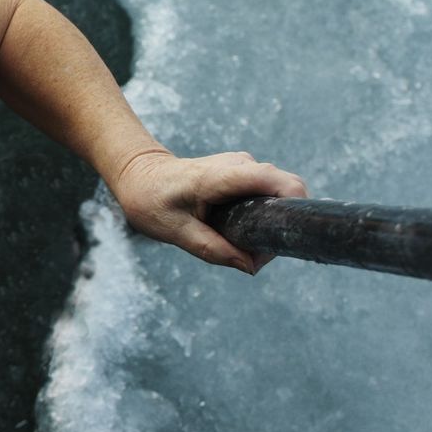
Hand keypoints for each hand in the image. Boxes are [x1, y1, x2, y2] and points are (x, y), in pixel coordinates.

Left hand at [113, 147, 308, 274]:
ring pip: (279, 190)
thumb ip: (212, 249)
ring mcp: (242, 164)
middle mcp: (237, 164)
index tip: (285, 236)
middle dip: (283, 220)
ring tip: (247, 242)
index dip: (293, 204)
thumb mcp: (175, 231)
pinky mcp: (243, 170)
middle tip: (260, 250)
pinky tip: (243, 229)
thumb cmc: (151, 202)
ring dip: (274, 218)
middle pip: (284, 186)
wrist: (138, 176)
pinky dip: (265, 211)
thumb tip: (251, 266)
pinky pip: (268, 190)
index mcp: (217, 177)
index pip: (273, 180)